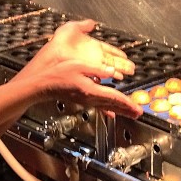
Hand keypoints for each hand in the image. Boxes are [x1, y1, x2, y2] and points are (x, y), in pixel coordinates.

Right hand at [17, 20, 142, 118]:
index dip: (127, 103)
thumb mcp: (78, 66)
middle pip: (113, 105)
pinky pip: (99, 106)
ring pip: (107, 107)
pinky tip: (110, 113)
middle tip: (138, 113)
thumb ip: (97, 70)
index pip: (114, 98)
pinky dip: (107, 109)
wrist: (42, 84)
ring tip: (130, 112)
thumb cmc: (57, 74)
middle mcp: (90, 98)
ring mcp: (86, 100)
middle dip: (127, 109)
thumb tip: (111, 71)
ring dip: (119, 110)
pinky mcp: (82, 99)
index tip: (138, 109)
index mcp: (91, 90)